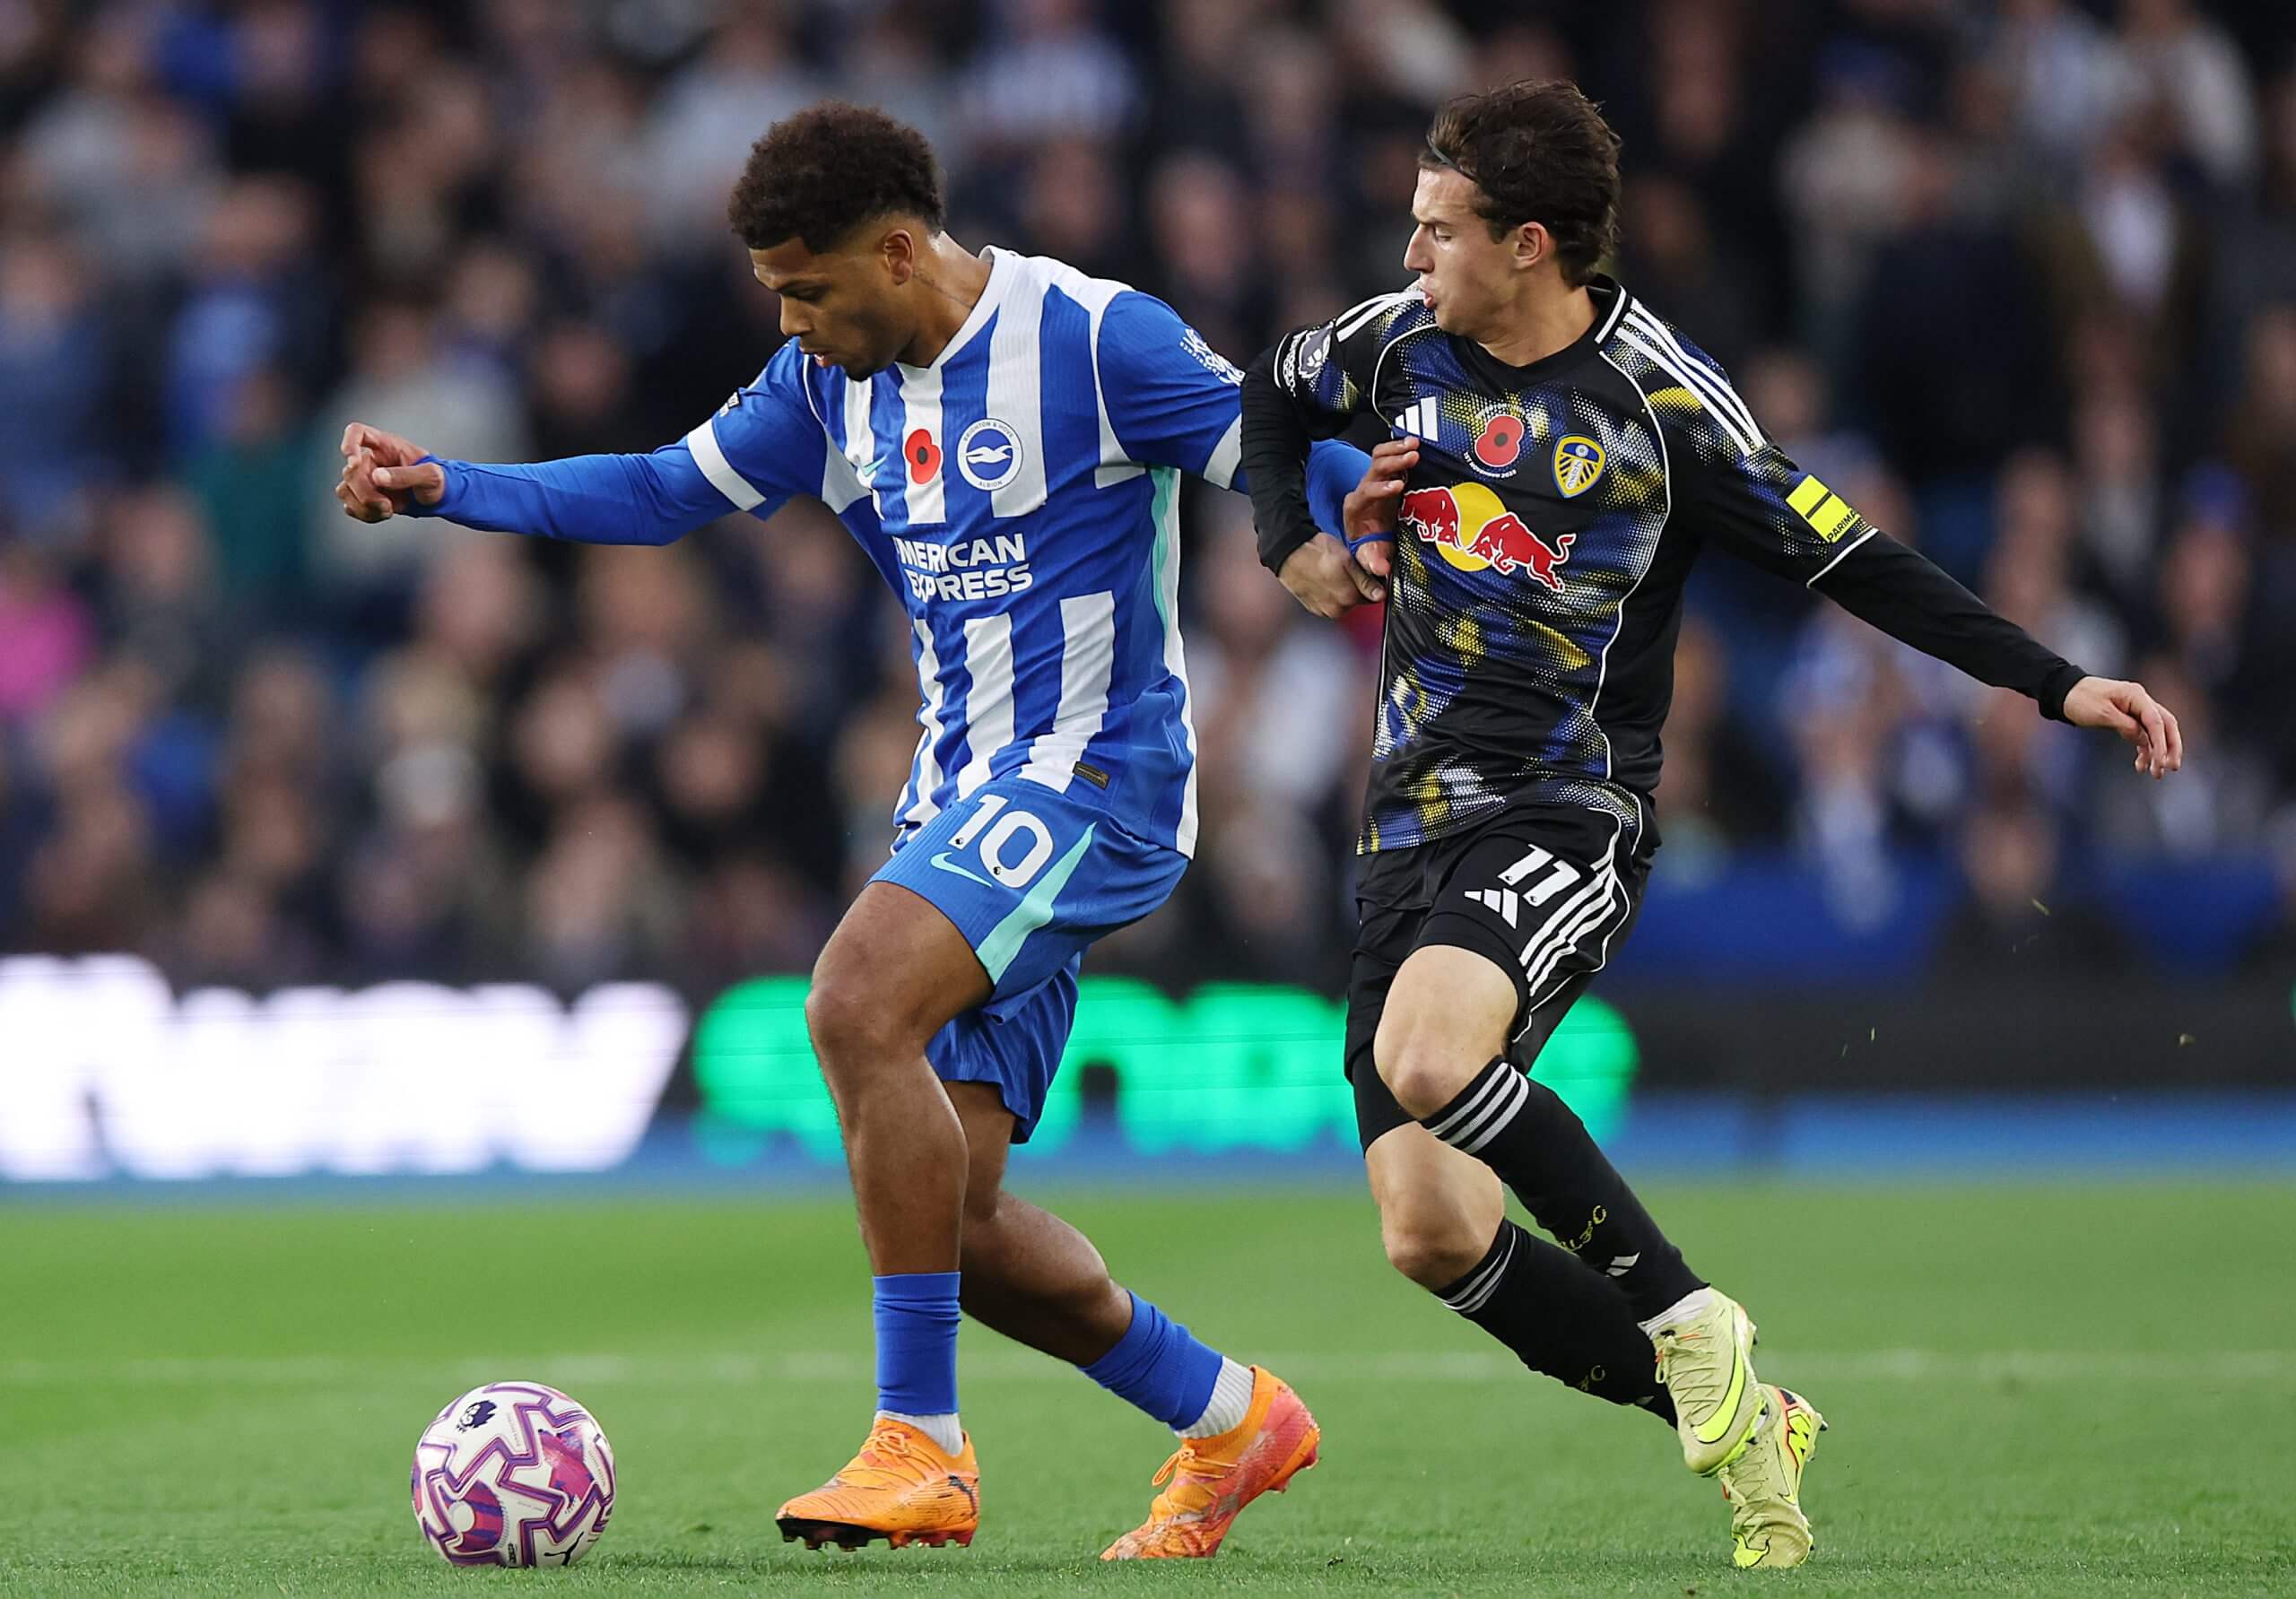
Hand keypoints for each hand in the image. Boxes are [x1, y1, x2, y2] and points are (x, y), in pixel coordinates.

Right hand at [337, 421, 446, 521]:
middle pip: (349, 472)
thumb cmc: (436, 480)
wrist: (438, 499)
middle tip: (388, 505)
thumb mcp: (430, 476)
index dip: (349, 443)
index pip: (357, 432)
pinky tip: (383, 514)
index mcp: (386, 445)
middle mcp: (371, 460)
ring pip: (345, 489)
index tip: (354, 463)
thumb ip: (406, 475)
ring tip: (388, 510)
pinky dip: (364, 514)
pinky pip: (350, 505)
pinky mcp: (364, 496)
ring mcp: (366, 479)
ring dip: (364, 506)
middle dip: (366, 493)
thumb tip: (377, 477)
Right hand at [1277, 531, 1385, 617]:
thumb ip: (1366, 581)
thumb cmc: (1316, 552)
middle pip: (1357, 600)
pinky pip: (1329, 602)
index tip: (1363, 570)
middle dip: (1355, 586)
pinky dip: (1330, 593)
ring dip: (1342, 590)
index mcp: (1348, 598)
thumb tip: (1380, 595)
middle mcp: (1336, 609)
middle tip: (1345, 568)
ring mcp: (1323, 610)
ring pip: (1343, 602)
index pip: (1372, 596)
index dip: (1371, 581)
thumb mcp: (1347, 561)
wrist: (1289, 552)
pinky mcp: (1313, 608)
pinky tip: (1323, 579)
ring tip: (1332, 573)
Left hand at [1342, 437, 1416, 579]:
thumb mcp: (1371, 556)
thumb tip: (1381, 569)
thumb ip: (1374, 561)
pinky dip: (1400, 448)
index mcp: (1356, 507)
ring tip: (1416, 444)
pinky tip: (1415, 444)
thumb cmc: (1369, 545)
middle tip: (1413, 457)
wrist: (1367, 537)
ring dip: (1397, 448)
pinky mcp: (1385, 475)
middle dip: (1393, 462)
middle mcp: (1363, 489)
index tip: (1400, 486)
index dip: (1381, 488)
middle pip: (1374, 469)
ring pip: (1379, 456)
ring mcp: (1374, 480)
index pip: (1366, 493)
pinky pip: (1389, 456)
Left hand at [2062, 675, 2183, 777]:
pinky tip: (2141, 765)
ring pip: (2155, 732)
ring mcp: (2136, 709)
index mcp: (2136, 695)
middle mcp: (2140, 701)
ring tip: (2156, 773)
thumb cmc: (2081, 700)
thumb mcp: (2102, 714)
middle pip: (2165, 725)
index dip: (2161, 743)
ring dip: (2158, 752)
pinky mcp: (2128, 717)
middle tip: (2172, 768)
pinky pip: (2142, 734)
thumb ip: (2126, 726)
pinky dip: (2144, 749)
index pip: (2156, 721)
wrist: (2064, 692)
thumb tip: (2145, 740)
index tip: (2162, 762)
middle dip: (2170, 747)